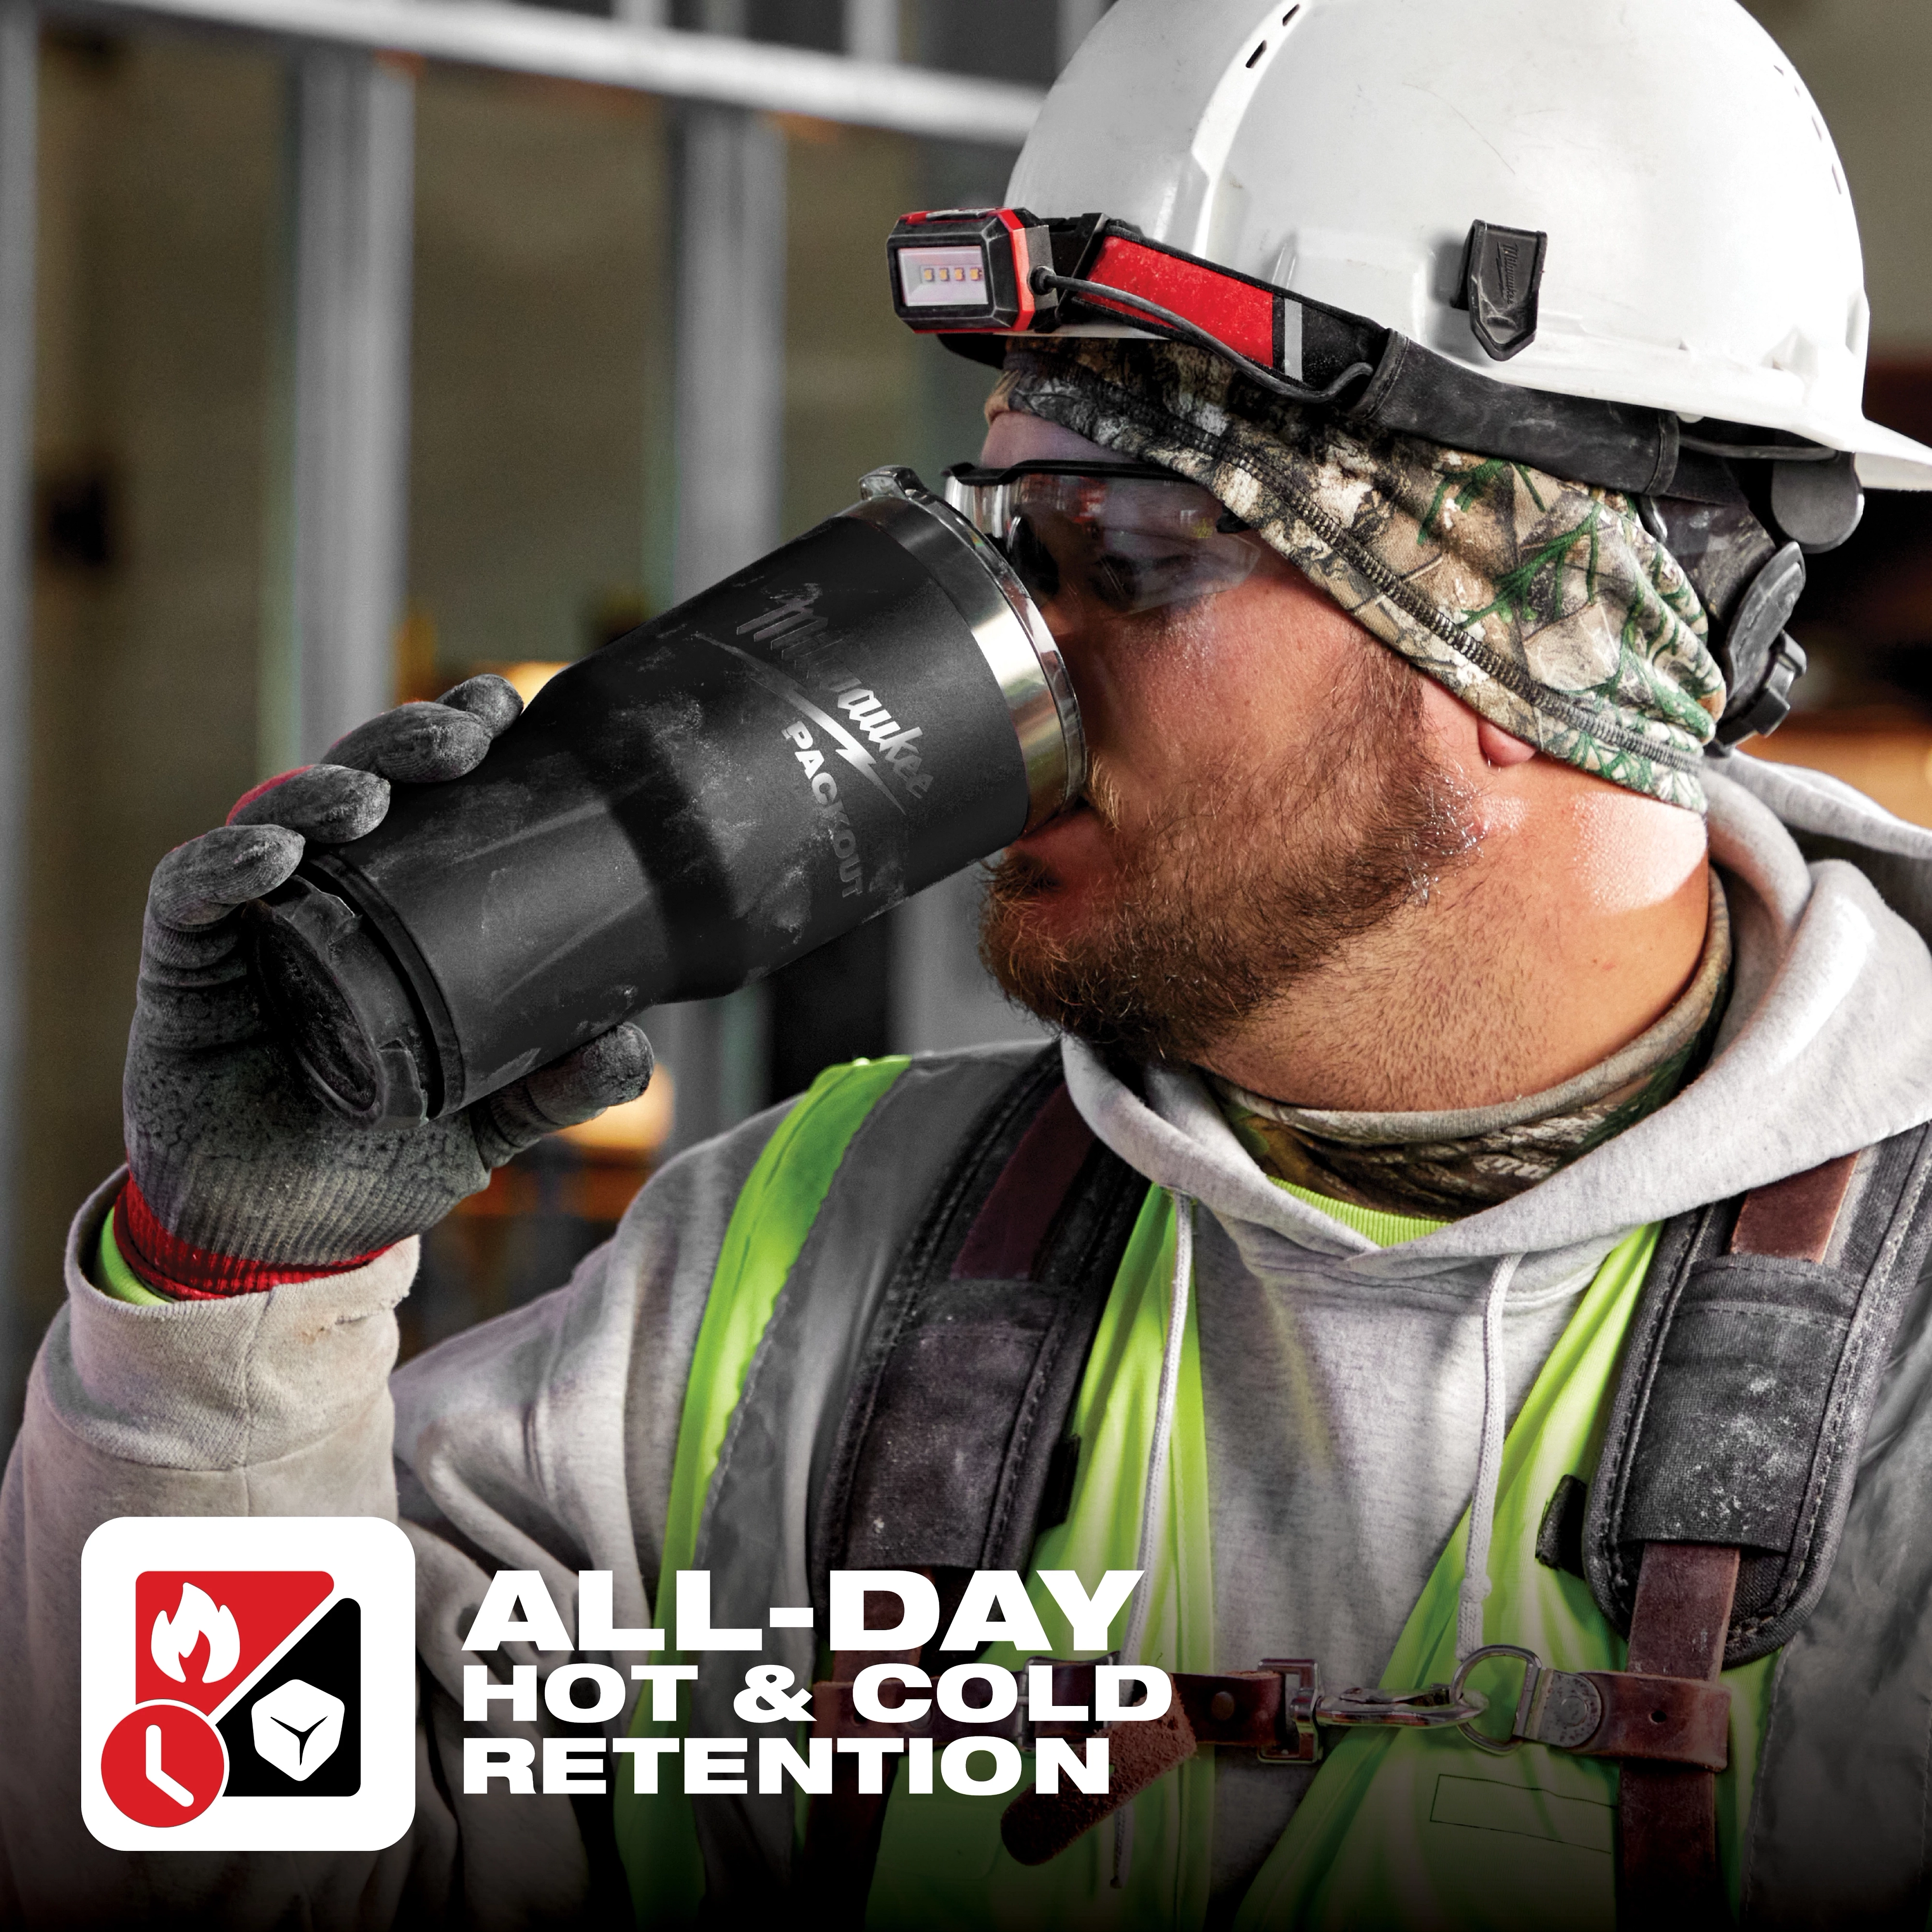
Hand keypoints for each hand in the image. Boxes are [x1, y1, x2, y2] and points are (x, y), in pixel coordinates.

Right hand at [121, 676, 653, 1271]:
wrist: (280, 1248)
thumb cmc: (374, 1167)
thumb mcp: (482, 1123)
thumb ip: (551, 1086)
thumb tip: (637, 1046)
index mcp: (389, 919)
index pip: (420, 809)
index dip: (453, 746)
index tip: (507, 708)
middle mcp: (319, 906)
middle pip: (351, 791)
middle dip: (402, 746)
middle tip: (465, 734)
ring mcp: (246, 933)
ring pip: (270, 822)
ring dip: (318, 792)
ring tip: (370, 795)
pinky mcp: (181, 973)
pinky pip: (187, 898)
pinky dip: (223, 866)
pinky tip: (271, 854)